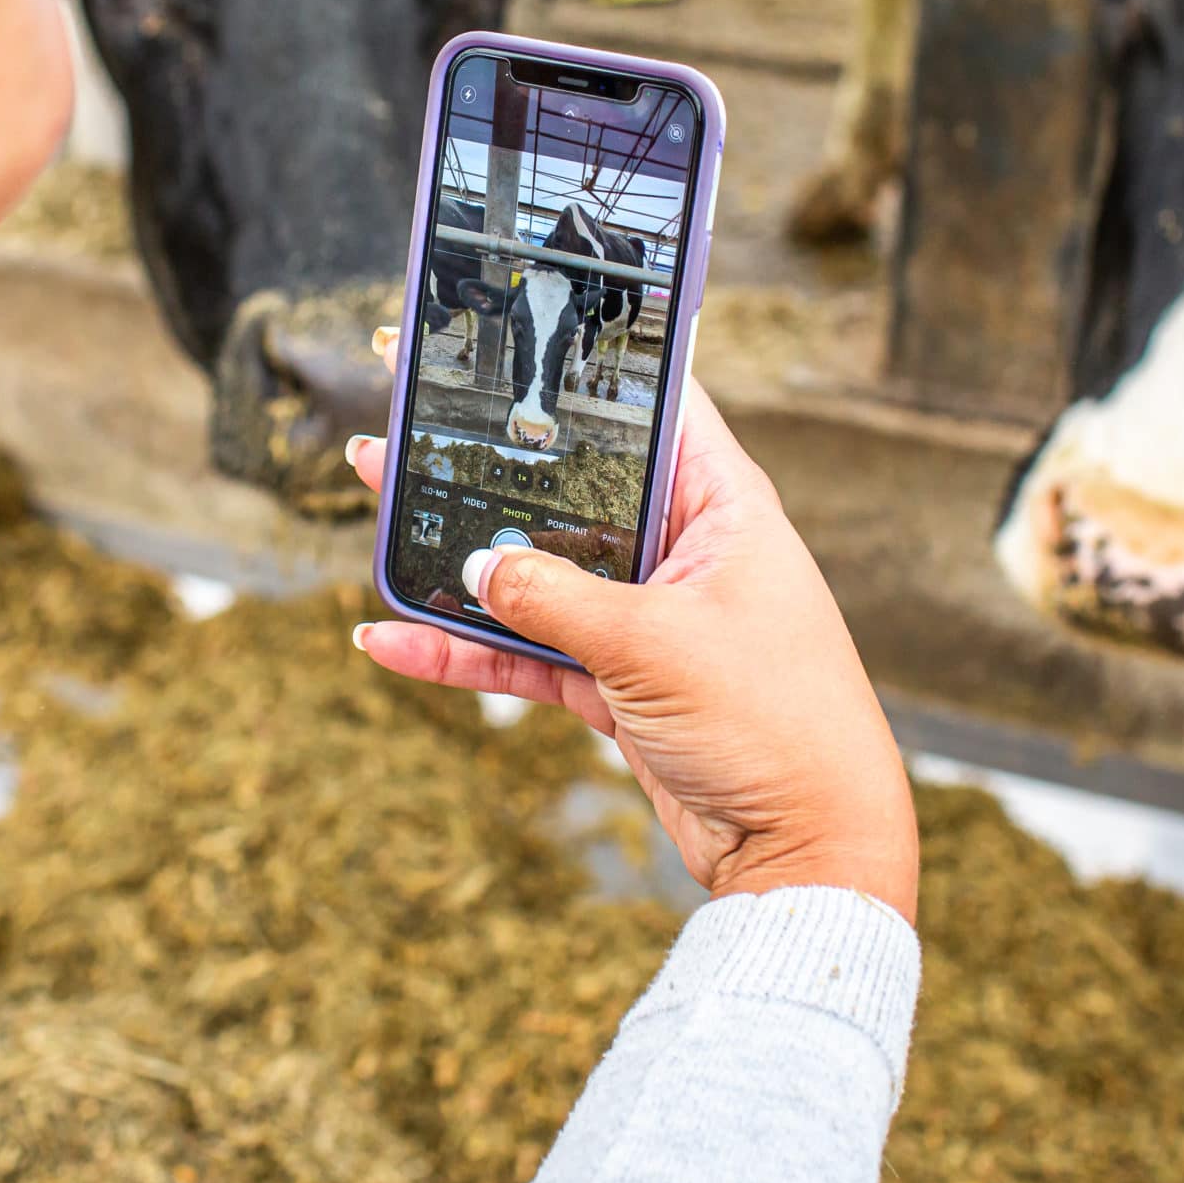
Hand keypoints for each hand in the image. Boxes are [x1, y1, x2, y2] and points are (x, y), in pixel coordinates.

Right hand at [348, 328, 917, 926]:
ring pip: (535, 568)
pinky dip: (464, 649)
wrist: (810, 852)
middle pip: (568, 486)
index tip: (504, 330)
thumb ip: (555, 596)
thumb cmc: (774, 724)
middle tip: (404, 406)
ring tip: (373, 497)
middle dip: (486, 457)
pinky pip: (527, 650)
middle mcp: (684, 549)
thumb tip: (475, 565)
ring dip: (456, 551)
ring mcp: (647, 616)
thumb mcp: (654, 645)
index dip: (575, 365)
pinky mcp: (618, 682)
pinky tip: (390, 640)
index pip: (648, 405)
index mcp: (722, 505)